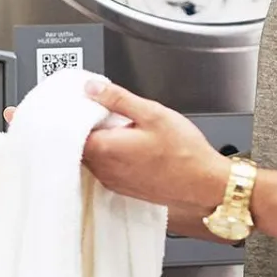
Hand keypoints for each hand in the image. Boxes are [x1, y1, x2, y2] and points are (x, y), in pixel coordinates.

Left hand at [79, 80, 230, 231]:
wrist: (204, 185)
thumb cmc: (184, 152)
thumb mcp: (152, 113)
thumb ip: (118, 99)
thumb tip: (91, 88)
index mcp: (106, 149)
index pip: (72, 130)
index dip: (77, 113)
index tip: (86, 101)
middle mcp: (104, 169)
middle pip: (80, 143)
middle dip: (88, 126)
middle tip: (105, 110)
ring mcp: (112, 181)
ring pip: (92, 156)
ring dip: (100, 141)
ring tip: (121, 127)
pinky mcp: (122, 188)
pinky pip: (105, 167)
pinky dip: (109, 155)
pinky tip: (129, 145)